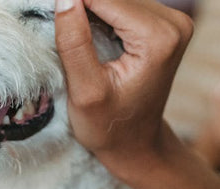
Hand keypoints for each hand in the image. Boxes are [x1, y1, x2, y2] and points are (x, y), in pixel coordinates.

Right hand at [54, 0, 193, 180]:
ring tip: (73, 37)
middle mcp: (174, 24)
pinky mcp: (164, 22)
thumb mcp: (85, 90)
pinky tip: (85, 28)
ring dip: (89, 6)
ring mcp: (172, 21)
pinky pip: (124, 3)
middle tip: (61, 32)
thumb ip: (75, 42)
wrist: (137, 142)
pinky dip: (100, 10)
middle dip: (80, 4)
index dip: (71, 2)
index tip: (45, 9)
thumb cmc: (110, 126)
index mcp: (159, 39)